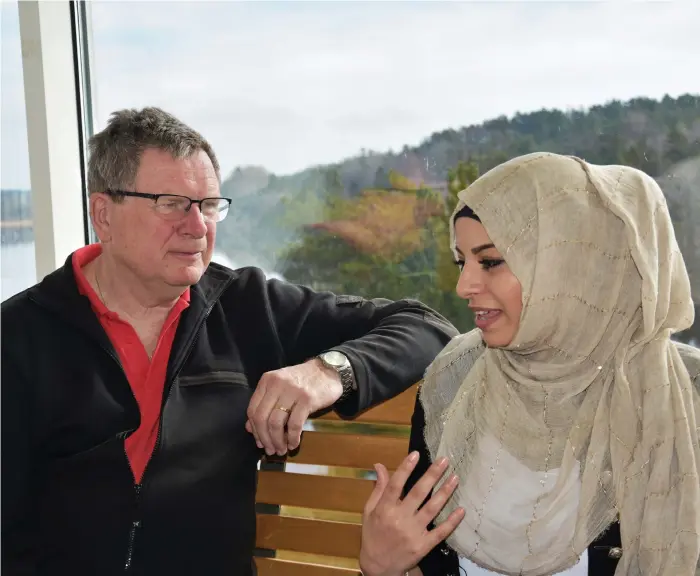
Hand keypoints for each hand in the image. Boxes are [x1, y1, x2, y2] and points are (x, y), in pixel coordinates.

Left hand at [245, 359, 342, 455]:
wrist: (328, 371)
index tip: (260, 442)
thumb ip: (264, 405)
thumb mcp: (280, 387)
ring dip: (277, 441)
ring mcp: (292, 391)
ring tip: (281, 450)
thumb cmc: (303, 381)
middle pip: (262, 418)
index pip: (252, 409)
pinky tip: (293, 444)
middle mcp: (277, 384)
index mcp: (267, 381)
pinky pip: (294, 424)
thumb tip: (250, 428)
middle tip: (270, 450)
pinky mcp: (307, 399)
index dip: (255, 430)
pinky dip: (292, 438)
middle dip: (264, 439)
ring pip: (276, 423)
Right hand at [359, 452, 463, 575]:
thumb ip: (378, 488)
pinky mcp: (424, 545)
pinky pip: (440, 532)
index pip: (396, 485)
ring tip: (455, 478)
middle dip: (432, 475)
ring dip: (445, 492)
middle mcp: (400, 519)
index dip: (405, 469)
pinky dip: (451, 521)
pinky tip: (461, 510)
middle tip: (445, 460)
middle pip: (418, 493)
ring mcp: (413, 533)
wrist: (379, 567)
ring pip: (432, 509)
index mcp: (385, 509)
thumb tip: (380, 465)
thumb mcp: (369, 510)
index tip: (416, 454)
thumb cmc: (373, 534)